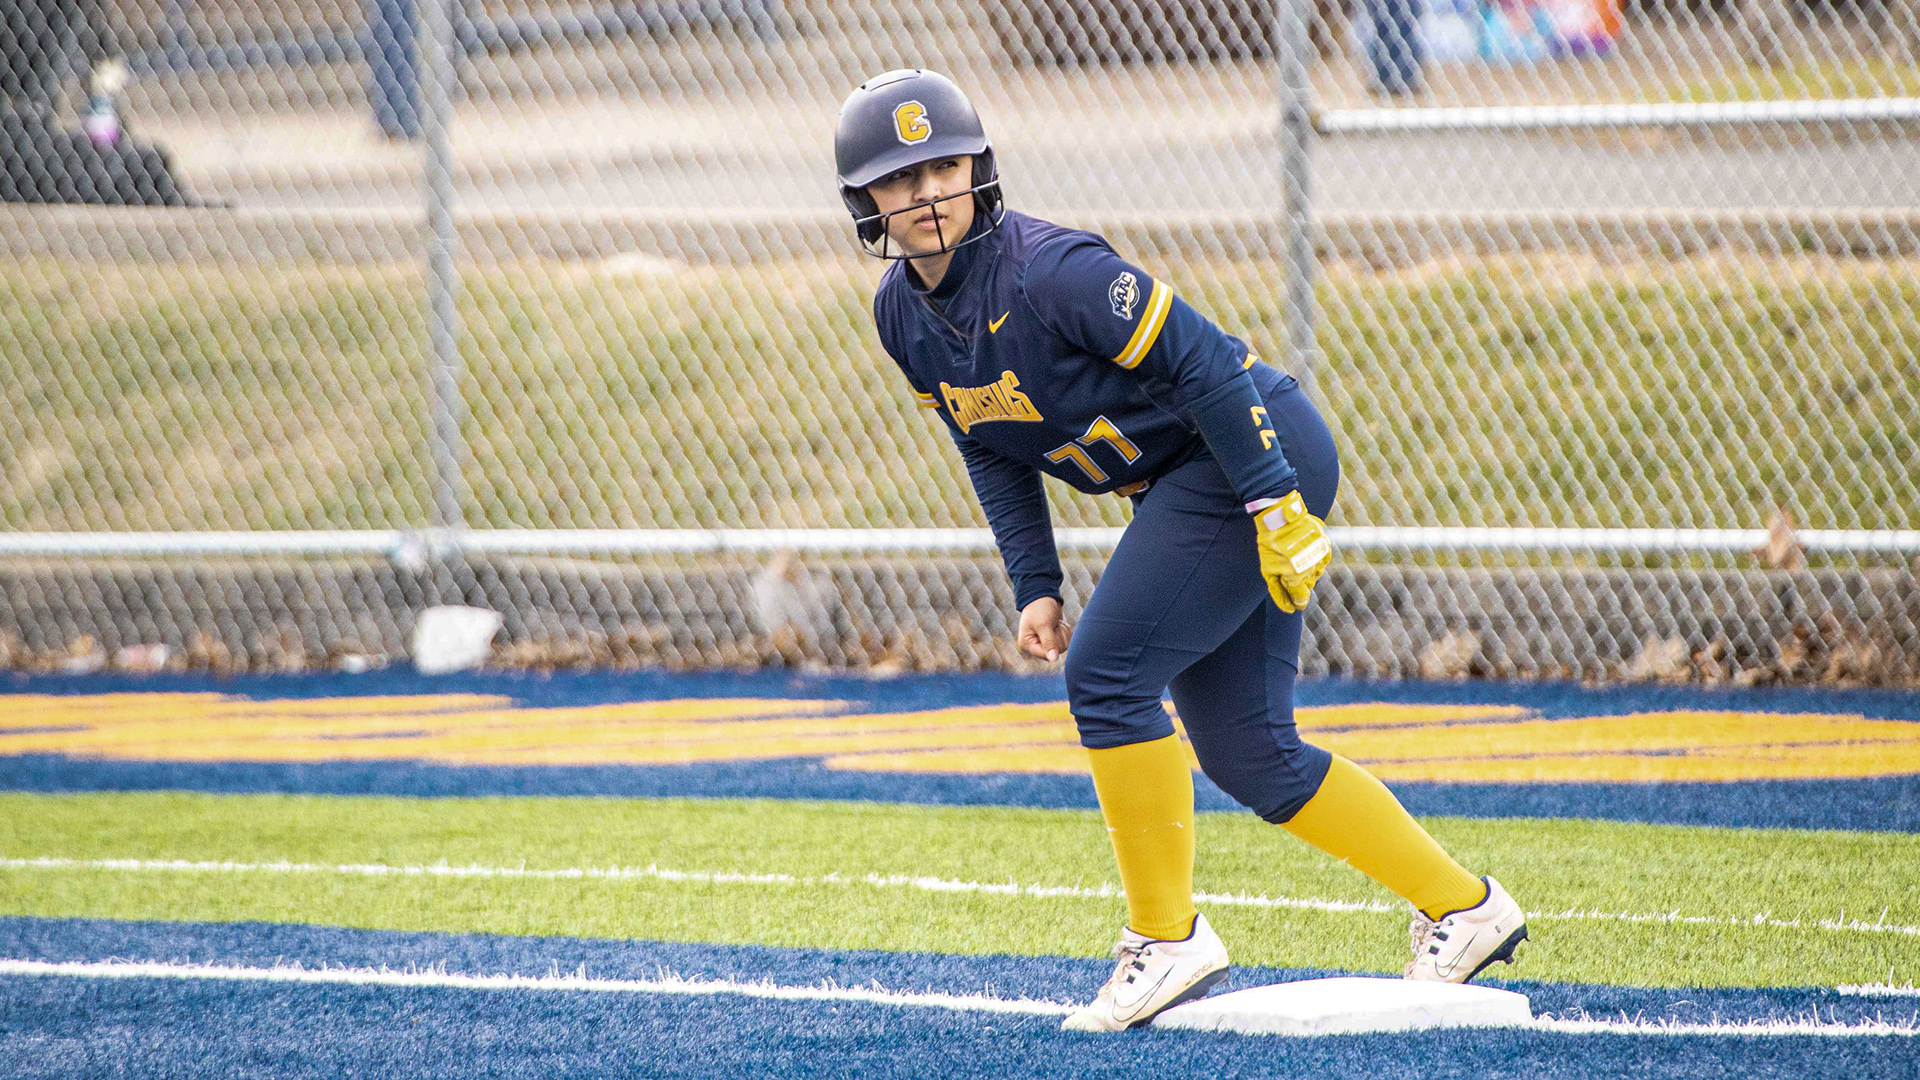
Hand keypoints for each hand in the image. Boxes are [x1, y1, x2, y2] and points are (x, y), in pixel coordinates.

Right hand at [1017, 596, 1071, 661]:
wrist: (1044, 594)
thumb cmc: (1040, 608)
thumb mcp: (1043, 625)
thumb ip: (1049, 642)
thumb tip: (1053, 659)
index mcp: (1027, 644)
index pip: (1046, 655)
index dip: (1054, 644)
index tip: (1052, 630)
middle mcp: (1036, 645)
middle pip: (1057, 651)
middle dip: (1059, 636)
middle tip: (1053, 625)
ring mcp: (1045, 642)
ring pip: (1063, 647)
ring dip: (1063, 633)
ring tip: (1055, 623)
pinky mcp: (1054, 638)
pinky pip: (1066, 641)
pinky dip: (1065, 631)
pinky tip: (1058, 623)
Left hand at [1253, 489, 1332, 612]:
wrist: (1280, 516)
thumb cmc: (1270, 544)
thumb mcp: (1268, 570)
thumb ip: (1279, 592)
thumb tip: (1289, 610)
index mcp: (1295, 577)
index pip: (1301, 599)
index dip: (1296, 601)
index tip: (1294, 600)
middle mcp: (1310, 569)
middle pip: (1307, 586)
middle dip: (1297, 582)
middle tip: (1286, 567)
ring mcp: (1319, 556)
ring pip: (1316, 573)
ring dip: (1306, 570)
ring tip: (1293, 556)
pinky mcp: (1325, 544)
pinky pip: (1323, 560)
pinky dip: (1315, 559)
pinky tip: (1304, 551)